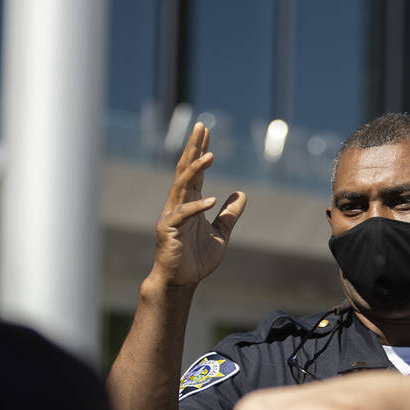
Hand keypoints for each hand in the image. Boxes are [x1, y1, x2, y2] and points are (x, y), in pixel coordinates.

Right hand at [152, 122, 246, 285]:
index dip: (200, 151)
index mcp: (190, 203)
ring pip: (182, 185)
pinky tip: (212, 201)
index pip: (194, 171)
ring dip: (196, 170)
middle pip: (185, 170)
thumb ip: (229, 216)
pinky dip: (197, 207)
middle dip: (193, 148)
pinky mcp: (167, 229)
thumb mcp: (221, 234)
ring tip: (210, 155)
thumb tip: (242, 194)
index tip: (206, 131)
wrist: (181, 282)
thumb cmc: (196, 259)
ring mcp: (171, 215)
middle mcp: (178, 204)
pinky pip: (183, 214)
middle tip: (201, 127)